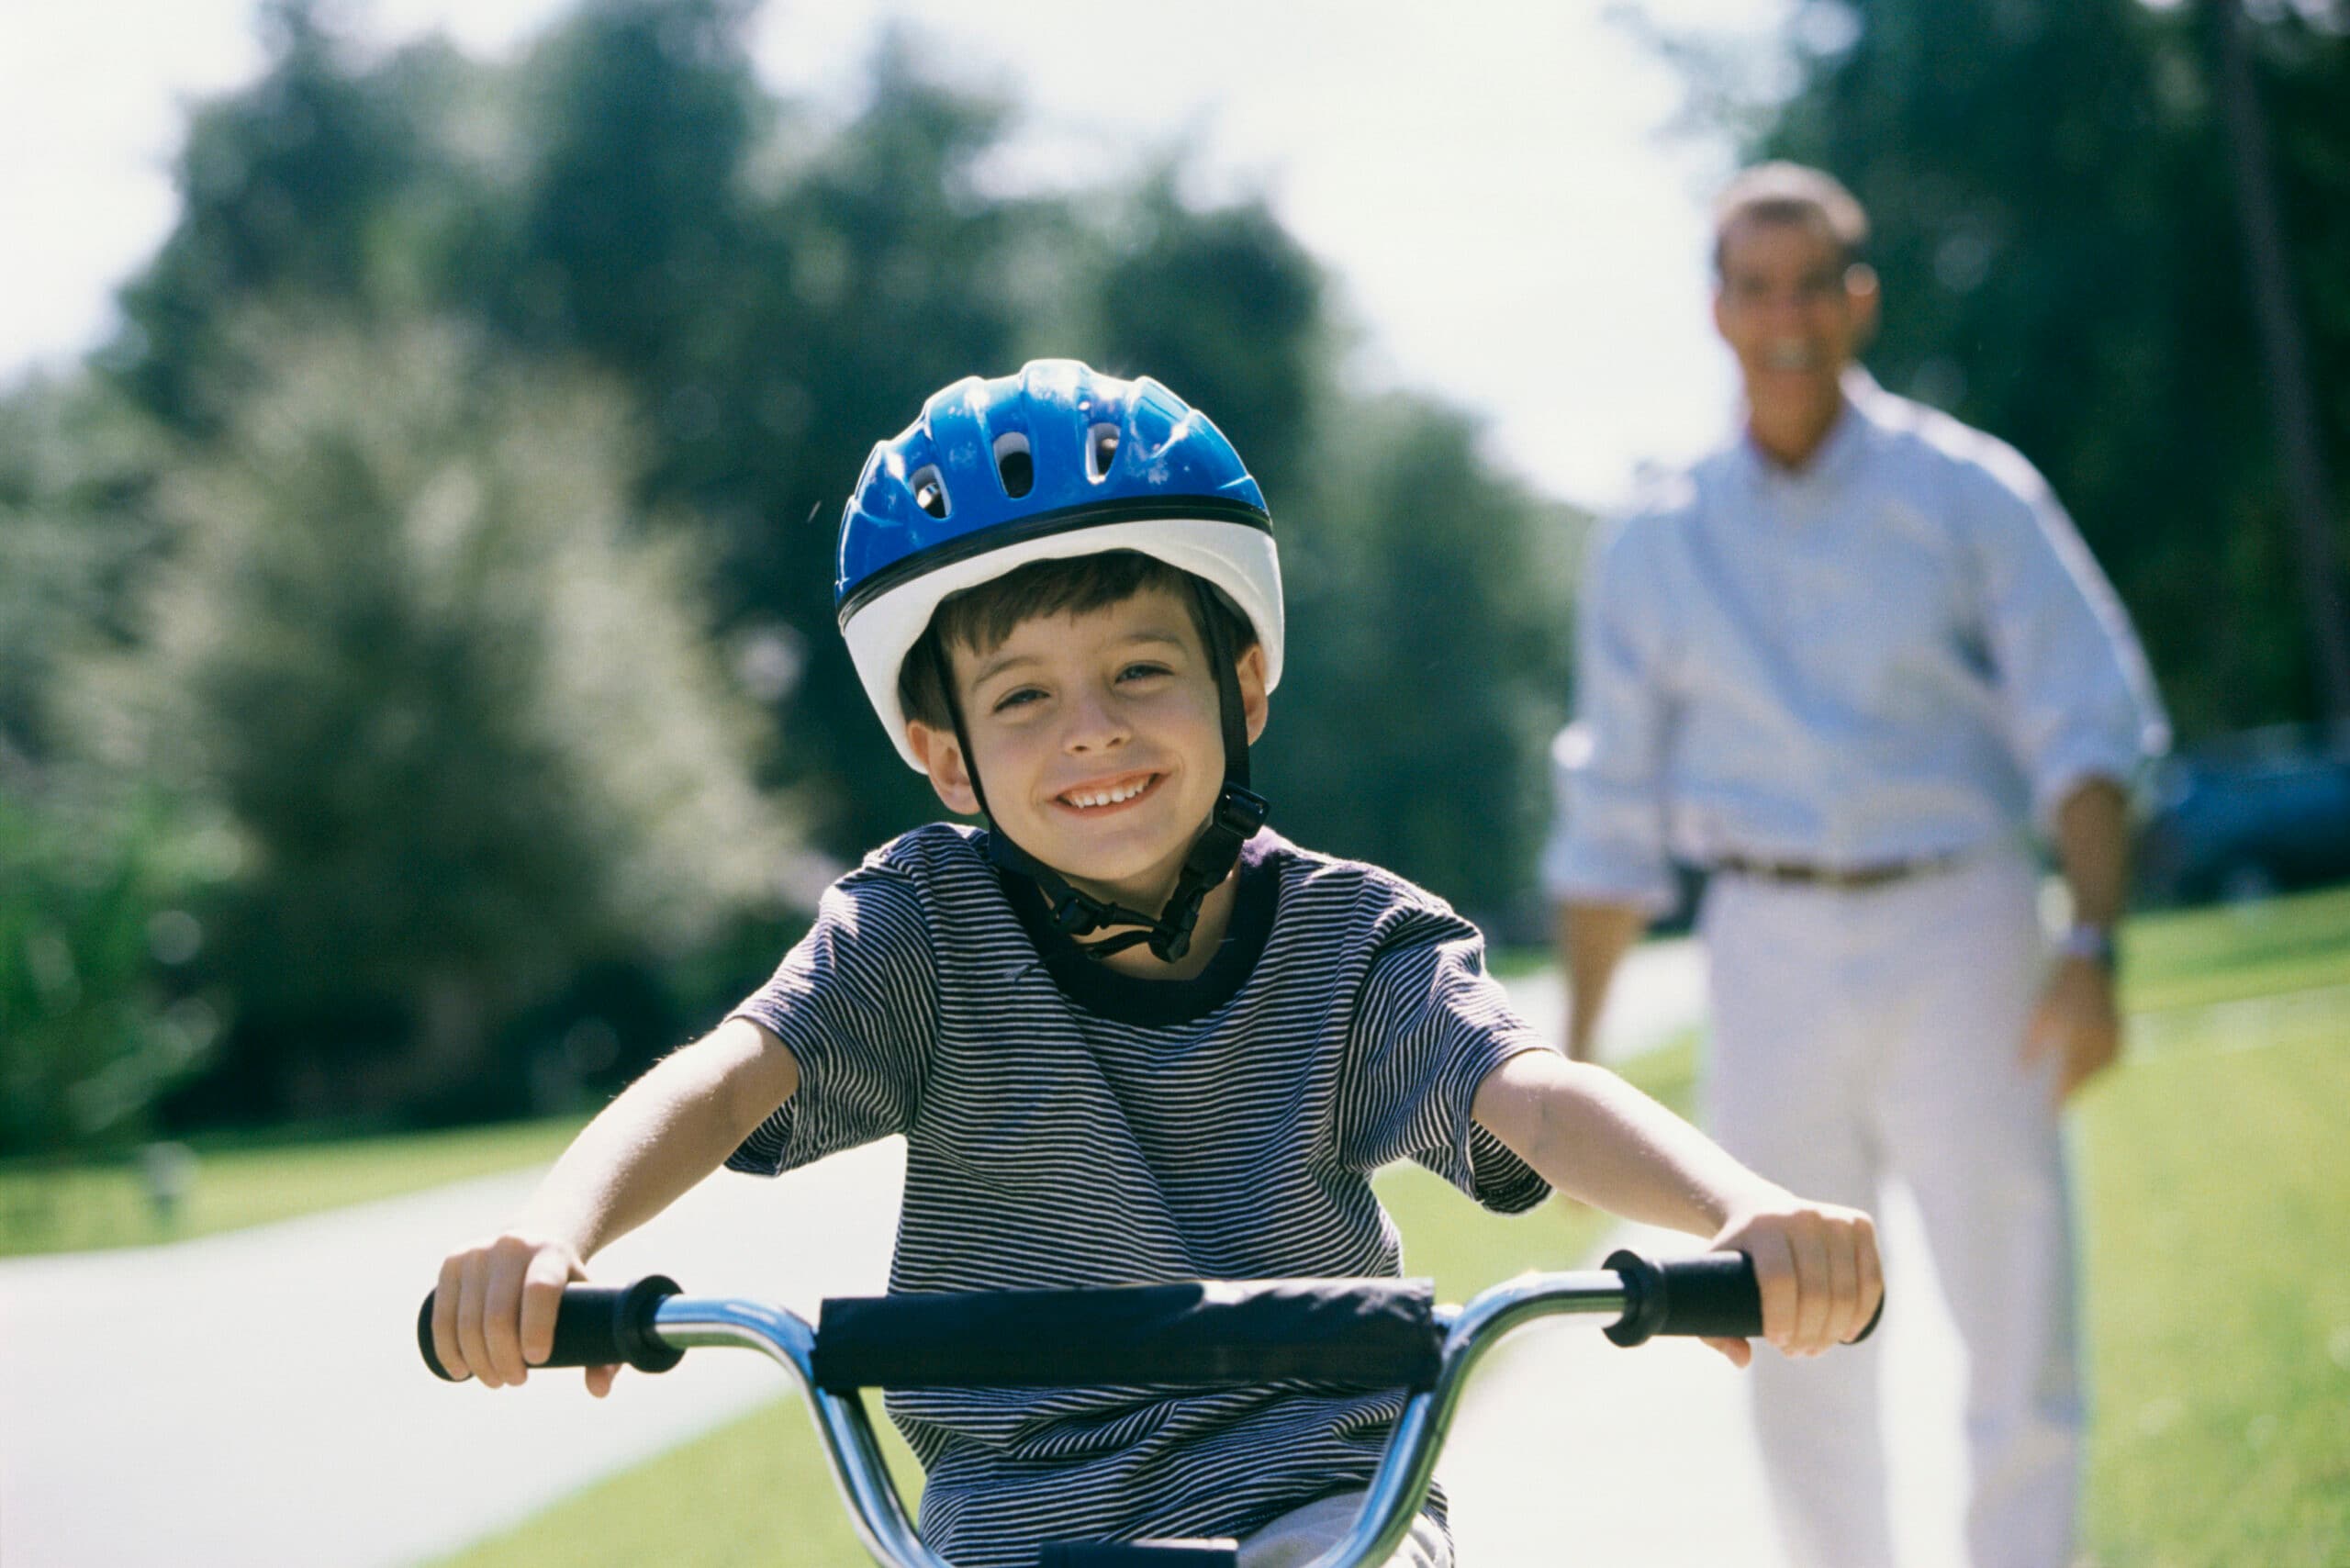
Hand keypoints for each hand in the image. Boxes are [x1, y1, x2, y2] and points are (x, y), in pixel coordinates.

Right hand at [432, 1232, 617, 1395]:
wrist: (535, 1236)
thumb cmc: (568, 1282)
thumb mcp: (592, 1303)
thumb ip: (604, 1350)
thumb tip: (598, 1390)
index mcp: (551, 1251)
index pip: (540, 1289)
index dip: (536, 1329)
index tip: (538, 1361)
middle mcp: (511, 1246)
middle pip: (498, 1315)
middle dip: (504, 1360)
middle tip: (517, 1381)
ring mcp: (476, 1253)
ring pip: (468, 1320)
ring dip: (478, 1362)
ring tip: (495, 1379)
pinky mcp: (452, 1263)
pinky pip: (441, 1316)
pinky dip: (449, 1350)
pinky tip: (461, 1371)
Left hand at [1704, 1193, 1882, 1366]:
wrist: (1761, 1211)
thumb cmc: (1736, 1257)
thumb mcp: (1713, 1285)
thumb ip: (1715, 1329)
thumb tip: (1743, 1360)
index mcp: (1761, 1225)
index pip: (1779, 1280)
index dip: (1782, 1320)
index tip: (1777, 1343)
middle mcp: (1800, 1215)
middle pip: (1816, 1291)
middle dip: (1809, 1334)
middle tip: (1797, 1352)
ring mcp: (1833, 1217)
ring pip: (1846, 1291)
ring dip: (1834, 1331)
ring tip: (1816, 1347)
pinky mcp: (1859, 1223)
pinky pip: (1871, 1279)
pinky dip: (1862, 1313)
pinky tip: (1847, 1332)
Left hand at [2024, 955, 2120, 1105]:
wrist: (2092, 962)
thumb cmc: (2059, 987)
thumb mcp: (2039, 1014)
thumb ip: (2030, 1045)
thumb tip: (2021, 1071)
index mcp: (2080, 1039)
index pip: (2070, 1080)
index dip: (2060, 1099)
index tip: (2050, 1114)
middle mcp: (2100, 1042)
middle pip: (2087, 1080)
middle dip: (2074, 1094)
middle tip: (2059, 1108)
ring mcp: (2113, 1037)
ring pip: (2101, 1072)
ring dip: (2087, 1083)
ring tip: (2071, 1094)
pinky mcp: (2119, 1031)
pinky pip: (2110, 1059)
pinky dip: (2098, 1069)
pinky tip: (2087, 1073)